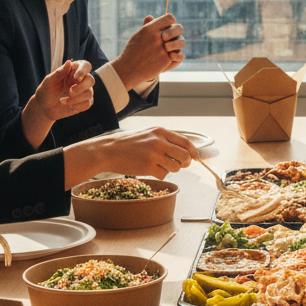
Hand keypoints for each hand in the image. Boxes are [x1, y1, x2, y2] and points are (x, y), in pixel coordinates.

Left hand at [20, 60, 94, 147]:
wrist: (44, 108)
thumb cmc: (45, 92)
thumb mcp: (48, 81)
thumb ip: (59, 72)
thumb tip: (69, 63)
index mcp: (73, 72)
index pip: (85, 65)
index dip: (83, 70)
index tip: (74, 77)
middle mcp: (81, 81)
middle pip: (91, 80)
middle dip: (80, 86)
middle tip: (68, 91)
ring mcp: (84, 92)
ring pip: (90, 92)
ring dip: (77, 97)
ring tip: (65, 99)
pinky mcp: (84, 104)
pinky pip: (89, 103)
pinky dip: (79, 104)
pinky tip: (68, 104)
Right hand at [64, 126, 199, 186]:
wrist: (108, 150)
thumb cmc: (129, 143)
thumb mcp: (148, 133)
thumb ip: (165, 139)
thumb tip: (185, 150)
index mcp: (160, 131)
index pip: (186, 142)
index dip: (194, 152)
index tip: (196, 158)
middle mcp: (159, 141)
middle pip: (184, 156)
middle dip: (185, 163)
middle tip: (180, 165)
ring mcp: (153, 154)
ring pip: (176, 167)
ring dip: (172, 169)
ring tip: (160, 165)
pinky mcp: (148, 167)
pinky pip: (164, 174)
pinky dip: (160, 174)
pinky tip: (150, 169)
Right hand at [111, 14, 185, 85]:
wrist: (128, 70)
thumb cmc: (133, 52)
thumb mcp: (138, 36)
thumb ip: (147, 26)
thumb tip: (150, 16)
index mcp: (149, 29)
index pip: (170, 18)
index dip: (171, 22)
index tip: (168, 27)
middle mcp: (157, 37)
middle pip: (179, 28)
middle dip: (176, 33)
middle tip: (170, 38)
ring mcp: (162, 49)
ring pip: (180, 42)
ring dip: (176, 45)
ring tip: (168, 49)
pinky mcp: (166, 60)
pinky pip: (177, 55)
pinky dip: (172, 56)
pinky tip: (164, 59)